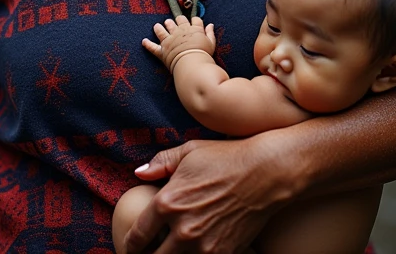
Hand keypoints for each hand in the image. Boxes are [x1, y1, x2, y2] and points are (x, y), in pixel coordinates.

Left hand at [126, 135, 293, 252]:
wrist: (265, 173)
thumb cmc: (226, 158)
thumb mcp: (188, 151)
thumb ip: (160, 163)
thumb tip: (139, 173)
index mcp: (167, 202)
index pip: (138, 235)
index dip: (130, 244)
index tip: (131, 246)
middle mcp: (182, 229)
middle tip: (150, 251)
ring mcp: (203, 246)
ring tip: (173, 250)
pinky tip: (196, 251)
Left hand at [143, 16, 215, 72]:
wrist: (192, 64)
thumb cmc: (203, 54)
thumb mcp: (211, 43)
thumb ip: (210, 33)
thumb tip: (210, 24)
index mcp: (193, 29)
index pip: (193, 19)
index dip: (193, 20)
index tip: (192, 23)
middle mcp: (180, 31)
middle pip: (177, 21)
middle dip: (175, 21)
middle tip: (172, 23)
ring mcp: (169, 39)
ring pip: (162, 29)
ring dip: (159, 27)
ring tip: (157, 26)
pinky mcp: (162, 50)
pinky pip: (152, 47)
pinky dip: (148, 44)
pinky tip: (143, 41)